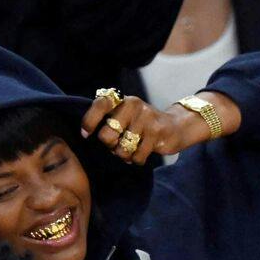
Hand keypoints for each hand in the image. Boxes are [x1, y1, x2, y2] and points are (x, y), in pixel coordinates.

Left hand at [81, 92, 199, 164]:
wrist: (174, 126)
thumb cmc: (142, 123)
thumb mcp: (125, 113)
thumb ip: (108, 117)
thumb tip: (86, 134)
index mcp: (122, 99)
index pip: (100, 105)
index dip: (89, 120)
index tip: (85, 134)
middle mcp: (133, 106)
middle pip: (107, 135)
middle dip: (109, 145)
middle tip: (116, 144)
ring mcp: (146, 120)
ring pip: (122, 149)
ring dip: (124, 155)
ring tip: (129, 150)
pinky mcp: (157, 134)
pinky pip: (137, 156)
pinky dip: (136, 159)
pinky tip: (140, 153)